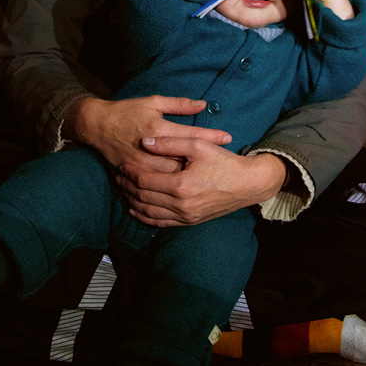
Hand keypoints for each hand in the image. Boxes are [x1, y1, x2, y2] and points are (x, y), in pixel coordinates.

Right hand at [63, 95, 231, 173]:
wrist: (97, 126)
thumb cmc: (127, 111)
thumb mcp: (153, 102)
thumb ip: (179, 104)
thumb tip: (202, 104)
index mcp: (157, 129)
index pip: (190, 135)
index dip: (211, 136)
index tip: (228, 137)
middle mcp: (150, 149)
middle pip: (183, 160)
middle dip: (204, 162)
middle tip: (223, 164)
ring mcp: (141, 164)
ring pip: (170, 176)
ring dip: (189, 177)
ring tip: (208, 177)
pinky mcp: (134, 174)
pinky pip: (154, 185)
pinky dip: (169, 186)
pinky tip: (183, 188)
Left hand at [116, 138, 287, 225]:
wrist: (248, 184)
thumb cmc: (224, 161)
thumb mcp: (198, 145)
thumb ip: (170, 143)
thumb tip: (145, 142)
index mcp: (181, 185)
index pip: (144, 180)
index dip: (130, 172)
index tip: (122, 164)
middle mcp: (181, 204)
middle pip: (142, 197)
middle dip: (127, 186)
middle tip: (118, 176)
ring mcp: (185, 216)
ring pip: (148, 212)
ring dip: (132, 201)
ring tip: (123, 190)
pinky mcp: (190, 221)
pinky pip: (161, 223)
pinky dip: (145, 217)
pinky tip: (136, 210)